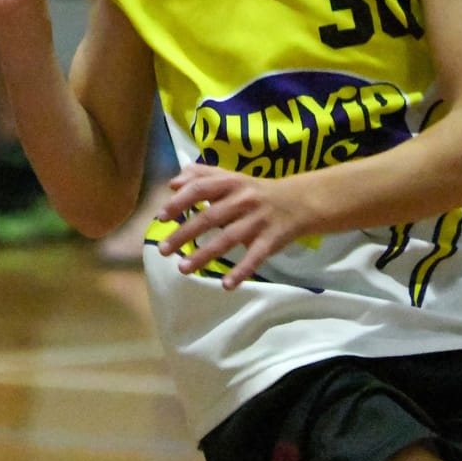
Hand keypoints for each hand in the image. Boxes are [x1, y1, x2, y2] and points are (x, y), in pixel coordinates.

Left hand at [155, 163, 313, 288]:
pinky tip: (226, 285)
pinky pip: (255, 257)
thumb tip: (171, 184)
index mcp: (230, 183)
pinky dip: (241, 271)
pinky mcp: (271, 240)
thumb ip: (201, 176)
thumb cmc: (255, 191)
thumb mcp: (231, 177)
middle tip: (163, 249)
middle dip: (184, 233)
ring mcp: (258, 221)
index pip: (201, 188)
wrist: (300, 201)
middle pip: (210, 216)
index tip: (161, 217)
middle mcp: (243, 200)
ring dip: (204, 254)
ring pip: (228, 239)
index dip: (180, 201)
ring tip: (183, 268)